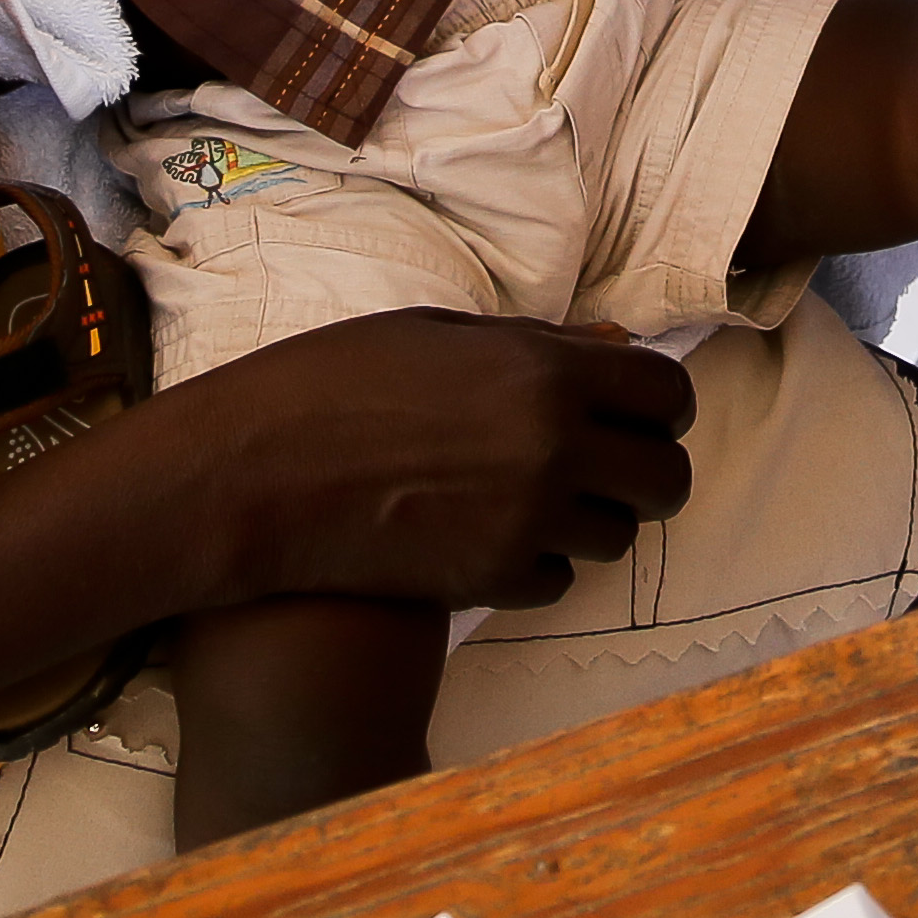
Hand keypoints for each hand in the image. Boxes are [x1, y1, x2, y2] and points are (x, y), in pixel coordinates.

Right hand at [174, 312, 695, 612]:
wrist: (250, 476)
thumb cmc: (330, 383)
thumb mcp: (437, 334)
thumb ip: (536, 345)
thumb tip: (612, 346)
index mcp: (544, 373)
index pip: (668, 394)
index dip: (661, 407)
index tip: (640, 416)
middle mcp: (554, 448)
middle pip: (667, 479)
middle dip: (645, 473)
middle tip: (605, 468)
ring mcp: (526, 522)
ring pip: (619, 538)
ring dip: (592, 521)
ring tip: (536, 501)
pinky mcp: (491, 582)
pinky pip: (560, 583)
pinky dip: (539, 565)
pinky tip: (493, 539)